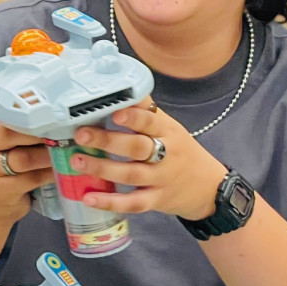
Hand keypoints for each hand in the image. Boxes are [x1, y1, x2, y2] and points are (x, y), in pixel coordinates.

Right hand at [0, 120, 53, 226]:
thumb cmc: (5, 170)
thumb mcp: (5, 149)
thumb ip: (20, 134)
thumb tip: (53, 118)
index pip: (5, 118)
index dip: (28, 116)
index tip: (50, 115)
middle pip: (9, 134)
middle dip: (36, 133)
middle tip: (59, 132)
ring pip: (23, 158)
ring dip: (46, 155)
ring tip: (63, 152)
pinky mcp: (3, 190)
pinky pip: (32, 178)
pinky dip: (49, 173)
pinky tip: (59, 170)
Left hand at [71, 101, 227, 221]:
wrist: (209, 187)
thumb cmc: (180, 150)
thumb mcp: (169, 126)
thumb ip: (145, 110)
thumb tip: (120, 82)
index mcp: (167, 131)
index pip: (151, 121)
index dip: (133, 116)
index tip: (113, 111)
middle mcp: (166, 155)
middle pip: (138, 148)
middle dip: (108, 141)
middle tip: (81, 134)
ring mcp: (161, 179)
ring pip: (132, 174)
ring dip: (102, 169)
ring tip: (77, 161)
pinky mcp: (156, 200)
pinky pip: (133, 203)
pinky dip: (111, 202)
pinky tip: (89, 198)